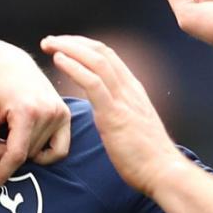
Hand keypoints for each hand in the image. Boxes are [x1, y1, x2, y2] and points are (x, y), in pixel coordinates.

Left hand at [0, 40, 72, 187]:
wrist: (9, 62)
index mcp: (28, 110)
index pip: (17, 154)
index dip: (2, 172)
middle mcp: (49, 112)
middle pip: (27, 154)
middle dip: (5, 155)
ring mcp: (61, 114)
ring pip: (39, 153)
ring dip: (21, 151)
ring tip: (4, 134)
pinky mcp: (66, 116)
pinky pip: (59, 149)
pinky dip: (44, 153)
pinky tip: (27, 143)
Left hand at [39, 35, 182, 197]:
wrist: (163, 171)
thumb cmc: (147, 157)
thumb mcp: (133, 127)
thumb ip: (120, 114)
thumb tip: (106, 115)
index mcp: (133, 89)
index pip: (107, 56)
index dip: (83, 47)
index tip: (63, 47)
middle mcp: (129, 88)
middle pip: (100, 51)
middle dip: (72, 42)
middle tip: (49, 41)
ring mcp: (123, 99)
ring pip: (96, 60)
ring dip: (68, 48)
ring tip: (49, 45)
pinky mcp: (115, 114)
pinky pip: (93, 82)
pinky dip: (74, 67)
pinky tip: (59, 60)